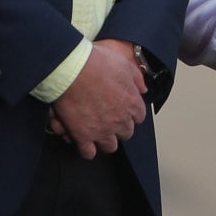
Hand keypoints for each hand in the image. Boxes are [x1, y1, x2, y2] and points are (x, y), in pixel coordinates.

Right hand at [49, 38, 147, 158]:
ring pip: (110, 146)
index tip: (124, 112)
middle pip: (126, 133)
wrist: (71, 69)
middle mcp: (120, 120)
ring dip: (105, 141)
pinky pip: (89, 153)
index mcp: (131, 103)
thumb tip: (143, 88)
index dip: (131, 115)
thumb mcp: (123, 63)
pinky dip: (87, 150)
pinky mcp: (83, 136)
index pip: (139, 117)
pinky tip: (84, 143)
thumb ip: (136, 78)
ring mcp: (102, 130)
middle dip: (119, 129)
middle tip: (110, 122)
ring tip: (98, 133)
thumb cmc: (96, 63)